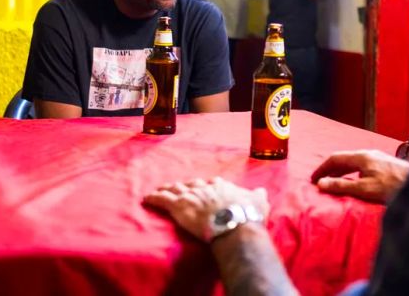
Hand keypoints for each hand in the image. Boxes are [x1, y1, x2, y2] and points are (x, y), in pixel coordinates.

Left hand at [144, 177, 268, 240]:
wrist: (235, 225)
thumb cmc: (247, 216)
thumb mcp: (258, 203)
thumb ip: (258, 196)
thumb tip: (261, 191)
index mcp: (223, 187)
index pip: (213, 183)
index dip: (208, 186)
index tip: (206, 188)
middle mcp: (205, 188)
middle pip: (193, 184)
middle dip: (187, 187)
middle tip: (182, 189)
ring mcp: (191, 196)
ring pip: (176, 189)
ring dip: (168, 189)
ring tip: (161, 190)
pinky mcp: (178, 206)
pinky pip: (162, 200)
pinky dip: (154, 198)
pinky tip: (147, 198)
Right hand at [310, 150, 408, 203]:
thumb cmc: (392, 187)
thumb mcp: (364, 189)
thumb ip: (342, 186)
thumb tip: (321, 184)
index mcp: (361, 156)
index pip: (334, 158)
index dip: (322, 169)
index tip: (313, 179)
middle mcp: (368, 153)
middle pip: (343, 159)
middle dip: (330, 170)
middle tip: (321, 182)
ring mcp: (377, 157)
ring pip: (353, 162)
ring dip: (340, 171)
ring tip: (334, 183)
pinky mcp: (384, 163)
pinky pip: (361, 165)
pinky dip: (351, 172)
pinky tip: (354, 182)